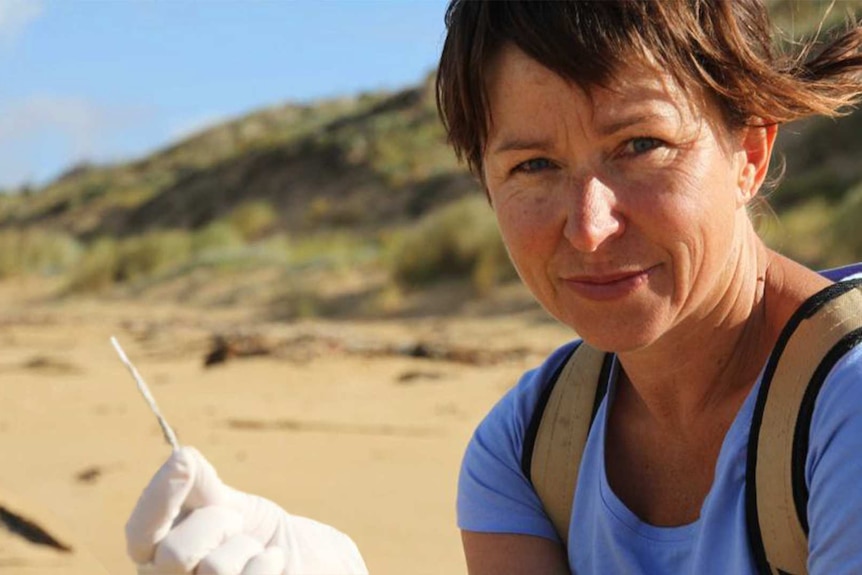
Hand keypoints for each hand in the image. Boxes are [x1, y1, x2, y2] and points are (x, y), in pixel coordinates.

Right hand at [126, 447, 368, 573]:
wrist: (294, 557)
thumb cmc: (254, 531)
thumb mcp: (226, 501)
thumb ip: (198, 483)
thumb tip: (179, 457)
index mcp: (156, 555)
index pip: (139, 534)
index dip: (157, 498)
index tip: (185, 461)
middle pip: (174, 555)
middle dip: (217, 526)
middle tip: (236, 526)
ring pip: (214, 570)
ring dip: (245, 548)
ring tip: (253, 550)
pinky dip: (267, 563)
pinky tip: (272, 561)